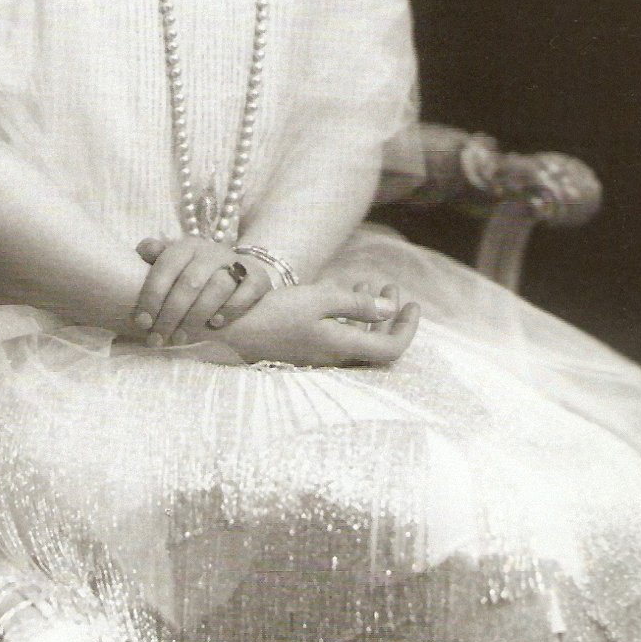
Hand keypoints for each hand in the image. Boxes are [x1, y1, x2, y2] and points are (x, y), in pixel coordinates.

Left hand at [132, 236, 271, 345]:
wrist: (238, 275)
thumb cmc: (194, 275)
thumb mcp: (174, 266)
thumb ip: (155, 258)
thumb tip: (144, 248)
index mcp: (186, 247)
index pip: (166, 267)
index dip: (152, 295)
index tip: (142, 323)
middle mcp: (211, 251)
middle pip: (190, 282)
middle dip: (170, 314)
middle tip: (158, 339)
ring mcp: (236, 263)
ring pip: (217, 286)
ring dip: (197, 315)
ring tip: (181, 338)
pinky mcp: (257, 278)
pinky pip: (246, 291)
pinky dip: (230, 309)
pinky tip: (215, 324)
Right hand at [220, 278, 419, 367]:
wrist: (228, 330)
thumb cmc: (273, 313)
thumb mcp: (317, 300)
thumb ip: (356, 305)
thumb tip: (389, 310)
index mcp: (341, 347)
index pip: (391, 349)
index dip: (407, 329)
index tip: (412, 304)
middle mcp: (333, 356)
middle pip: (375, 344)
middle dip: (389, 315)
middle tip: (391, 289)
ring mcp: (317, 353)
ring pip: (355, 337)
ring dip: (367, 312)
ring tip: (368, 285)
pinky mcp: (302, 346)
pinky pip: (336, 333)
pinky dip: (346, 314)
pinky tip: (339, 292)